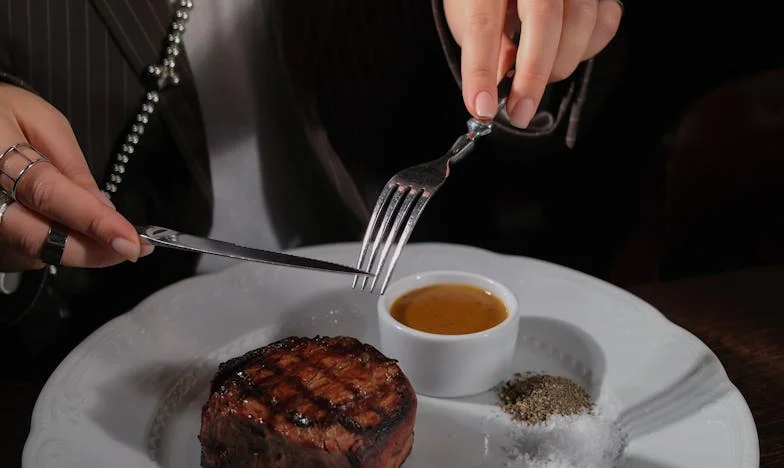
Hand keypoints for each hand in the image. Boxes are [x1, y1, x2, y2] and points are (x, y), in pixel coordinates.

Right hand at [0, 83, 150, 271]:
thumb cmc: (7, 113)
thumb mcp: (44, 123)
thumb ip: (73, 168)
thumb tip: (105, 209)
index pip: (47, 195)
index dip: (92, 221)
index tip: (130, 243)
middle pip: (36, 238)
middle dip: (91, 251)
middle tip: (131, 248)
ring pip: (33, 252)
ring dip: (77, 249)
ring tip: (105, 232)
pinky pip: (23, 254)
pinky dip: (55, 246)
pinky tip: (70, 229)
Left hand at [443, 0, 622, 127]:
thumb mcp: (469, 19)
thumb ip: (486, 49)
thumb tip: (499, 87)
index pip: (483, 25)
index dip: (481, 70)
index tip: (482, 107)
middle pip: (543, 18)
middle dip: (531, 75)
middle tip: (519, 112)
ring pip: (580, 22)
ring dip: (558, 65)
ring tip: (538, 79)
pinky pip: (606, 22)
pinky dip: (587, 49)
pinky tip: (565, 54)